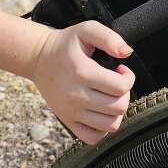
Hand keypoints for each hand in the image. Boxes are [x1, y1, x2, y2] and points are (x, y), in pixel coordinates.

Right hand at [28, 21, 134, 143]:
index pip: (121, 87)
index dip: (129, 78)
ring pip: (109, 125)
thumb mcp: (87, 30)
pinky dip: (103, 129)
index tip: (121, 70)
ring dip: (117, 112)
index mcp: (83, 73)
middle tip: (116, 84)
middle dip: (125, 94)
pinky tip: (102, 112)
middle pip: (118, 107)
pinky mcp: (67, 120)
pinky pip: (92, 137)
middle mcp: (77, 96)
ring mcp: (71, 111)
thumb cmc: (65, 44)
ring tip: (110, 98)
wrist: (38, 58)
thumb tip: (126, 52)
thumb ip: (109, 38)